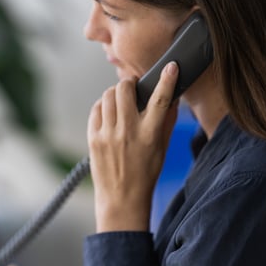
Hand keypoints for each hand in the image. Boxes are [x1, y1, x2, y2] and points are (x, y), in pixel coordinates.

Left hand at [87, 61, 179, 231]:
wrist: (122, 199)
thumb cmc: (146, 174)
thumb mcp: (163, 149)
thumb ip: (166, 121)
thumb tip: (172, 97)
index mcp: (150, 134)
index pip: (160, 99)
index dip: (167, 79)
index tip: (171, 66)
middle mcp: (128, 131)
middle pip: (125, 88)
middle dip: (130, 83)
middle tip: (134, 87)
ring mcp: (108, 134)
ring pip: (109, 95)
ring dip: (117, 93)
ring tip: (122, 102)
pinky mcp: (93, 138)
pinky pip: (97, 109)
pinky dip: (104, 106)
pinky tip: (110, 115)